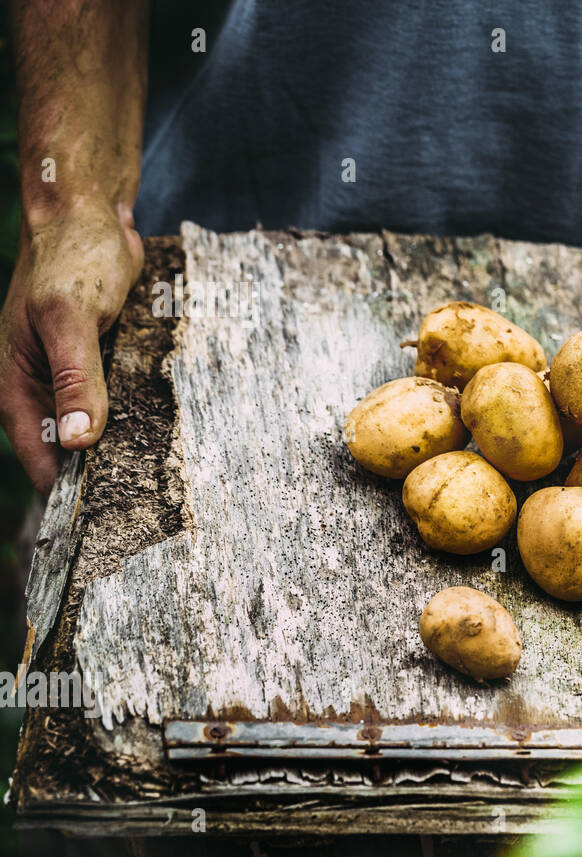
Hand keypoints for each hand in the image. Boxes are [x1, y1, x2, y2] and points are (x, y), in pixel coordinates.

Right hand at [0, 199, 143, 493]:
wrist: (90, 217)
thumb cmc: (71, 259)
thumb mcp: (71, 319)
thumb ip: (76, 379)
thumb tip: (77, 441)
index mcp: (18, 383)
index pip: (39, 455)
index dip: (66, 490)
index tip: (103, 521)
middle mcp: (42, 386)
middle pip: (70, 449)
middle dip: (101, 475)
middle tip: (147, 509)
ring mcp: (72, 375)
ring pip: (97, 427)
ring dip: (124, 447)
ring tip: (164, 483)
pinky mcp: (102, 362)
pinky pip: (118, 400)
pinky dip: (138, 415)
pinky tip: (171, 436)